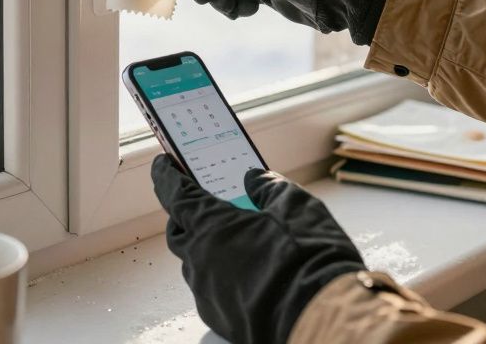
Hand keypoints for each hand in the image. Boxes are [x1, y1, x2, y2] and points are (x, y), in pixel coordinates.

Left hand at [151, 155, 366, 343]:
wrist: (321, 321)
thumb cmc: (309, 262)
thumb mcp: (297, 208)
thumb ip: (270, 188)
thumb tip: (255, 180)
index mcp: (211, 226)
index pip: (176, 194)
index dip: (167, 176)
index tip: (163, 164)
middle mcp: (200, 259)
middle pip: (179, 230)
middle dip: (185, 214)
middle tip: (203, 202)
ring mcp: (206, 291)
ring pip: (195, 262)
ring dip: (206, 247)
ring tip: (235, 239)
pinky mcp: (218, 317)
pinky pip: (210, 289)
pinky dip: (221, 275)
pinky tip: (247, 272)